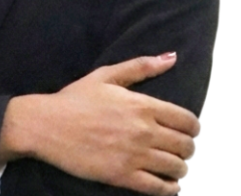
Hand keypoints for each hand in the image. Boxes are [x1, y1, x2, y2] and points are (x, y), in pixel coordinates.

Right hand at [0, 53, 198, 195]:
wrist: (47, 124)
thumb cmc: (75, 99)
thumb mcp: (106, 75)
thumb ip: (141, 66)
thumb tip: (172, 57)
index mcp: (141, 104)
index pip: (187, 120)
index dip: (192, 127)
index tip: (186, 129)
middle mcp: (143, 130)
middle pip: (186, 146)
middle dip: (187, 147)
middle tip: (178, 147)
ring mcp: (134, 155)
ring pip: (177, 168)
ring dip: (179, 168)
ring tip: (171, 165)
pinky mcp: (122, 176)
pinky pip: (159, 188)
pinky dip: (169, 188)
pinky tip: (166, 184)